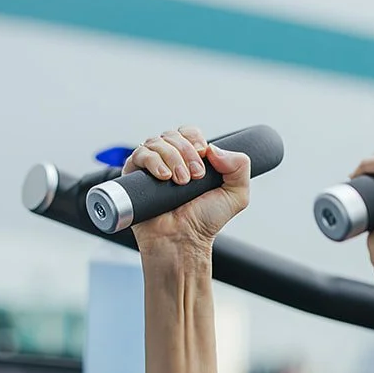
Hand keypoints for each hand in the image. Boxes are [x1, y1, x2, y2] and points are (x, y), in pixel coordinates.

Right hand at [124, 126, 249, 252]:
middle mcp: (169, 160)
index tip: (204, 158)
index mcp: (190, 159)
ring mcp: (150, 167)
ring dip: (172, 158)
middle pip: (173, 135)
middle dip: (186, 152)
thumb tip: (214, 148)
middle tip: (195, 177)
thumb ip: (240, 166)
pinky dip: (153, 161)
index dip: (195, 139)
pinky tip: (164, 177)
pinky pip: (139, 155)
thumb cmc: (204, 221)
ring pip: (156, 142)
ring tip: (180, 182)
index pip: (189, 133)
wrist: (183, 240)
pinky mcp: (133, 176)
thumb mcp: (236, 195)